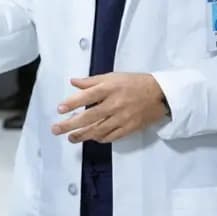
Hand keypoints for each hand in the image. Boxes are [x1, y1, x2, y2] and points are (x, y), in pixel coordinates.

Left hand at [52, 73, 167, 143]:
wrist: (160, 95)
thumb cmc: (134, 83)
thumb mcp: (113, 76)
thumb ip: (92, 81)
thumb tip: (73, 82)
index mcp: (110, 88)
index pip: (88, 96)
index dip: (73, 102)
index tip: (59, 109)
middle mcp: (115, 104)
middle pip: (90, 116)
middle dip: (71, 124)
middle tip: (56, 129)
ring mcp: (122, 118)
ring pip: (99, 130)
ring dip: (82, 135)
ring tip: (70, 138)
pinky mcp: (129, 128)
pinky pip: (111, 136)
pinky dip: (99, 138)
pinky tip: (91, 138)